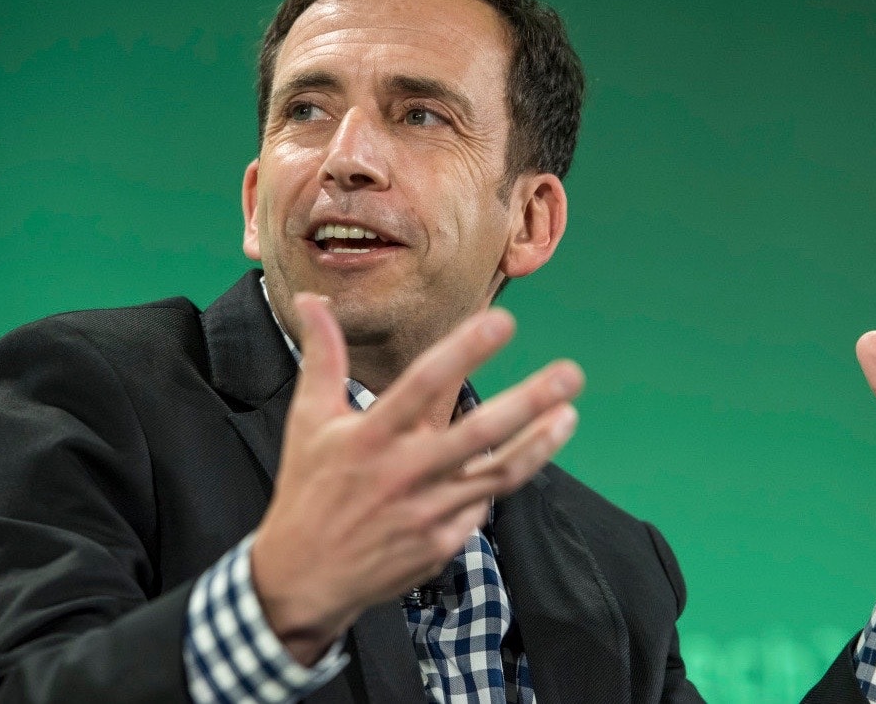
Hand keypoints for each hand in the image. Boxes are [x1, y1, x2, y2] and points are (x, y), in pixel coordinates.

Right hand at [251, 293, 583, 663]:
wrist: (304, 576)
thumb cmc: (309, 488)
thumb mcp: (308, 419)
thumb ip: (323, 356)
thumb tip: (311, 300)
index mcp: (371, 436)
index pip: (424, 384)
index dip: (466, 351)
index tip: (504, 321)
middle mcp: (404, 473)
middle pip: (479, 433)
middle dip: (529, 401)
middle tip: (570, 373)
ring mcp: (428, 512)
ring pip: (498, 474)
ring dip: (540, 444)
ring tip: (569, 414)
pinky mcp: (442, 543)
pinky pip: (481, 506)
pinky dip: (497, 482)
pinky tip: (521, 458)